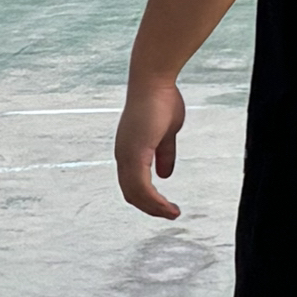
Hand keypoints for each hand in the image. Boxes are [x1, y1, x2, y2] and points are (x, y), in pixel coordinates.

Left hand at [115, 74, 185, 219]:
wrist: (154, 82)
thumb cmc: (160, 100)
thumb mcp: (167, 133)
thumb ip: (164, 154)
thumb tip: (166, 174)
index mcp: (129, 150)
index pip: (133, 184)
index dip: (148, 198)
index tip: (165, 206)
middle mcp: (123, 155)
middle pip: (132, 193)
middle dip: (151, 208)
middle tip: (169, 214)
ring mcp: (126, 155)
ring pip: (136, 194)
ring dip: (155, 208)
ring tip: (172, 214)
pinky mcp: (135, 154)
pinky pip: (142, 187)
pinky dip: (155, 201)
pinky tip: (168, 206)